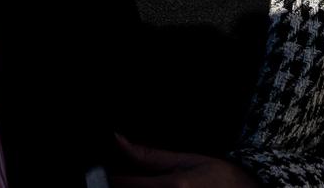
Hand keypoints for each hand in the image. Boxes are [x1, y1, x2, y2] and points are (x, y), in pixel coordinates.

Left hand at [109, 137, 257, 187]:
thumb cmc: (219, 176)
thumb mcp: (186, 160)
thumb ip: (150, 156)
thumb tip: (119, 140)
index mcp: (174, 187)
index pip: (125, 184)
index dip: (109, 177)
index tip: (104, 171)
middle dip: (118, 187)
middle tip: (121, 178)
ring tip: (140, 183)